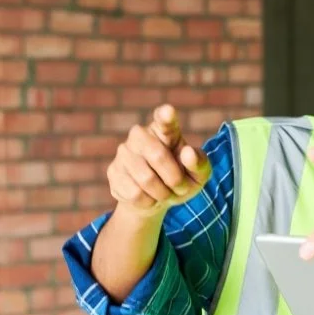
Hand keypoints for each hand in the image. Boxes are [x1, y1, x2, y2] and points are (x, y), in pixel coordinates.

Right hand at [107, 104, 211, 218]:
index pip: (164, 119)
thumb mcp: (199, 174)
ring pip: (146, 179)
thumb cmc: (182, 179)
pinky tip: (149, 198)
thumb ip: (199, 163)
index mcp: (166, 131)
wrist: (157, 199)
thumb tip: (188, 153)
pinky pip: (134, 193)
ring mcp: (124, 152)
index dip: (166, 116)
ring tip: (166, 193)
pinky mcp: (113, 172)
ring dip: (163, 194)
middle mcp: (141, 135)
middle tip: (181, 187)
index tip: (169, 112)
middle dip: (175, 179)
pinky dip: (149, 202)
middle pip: (158, 156)